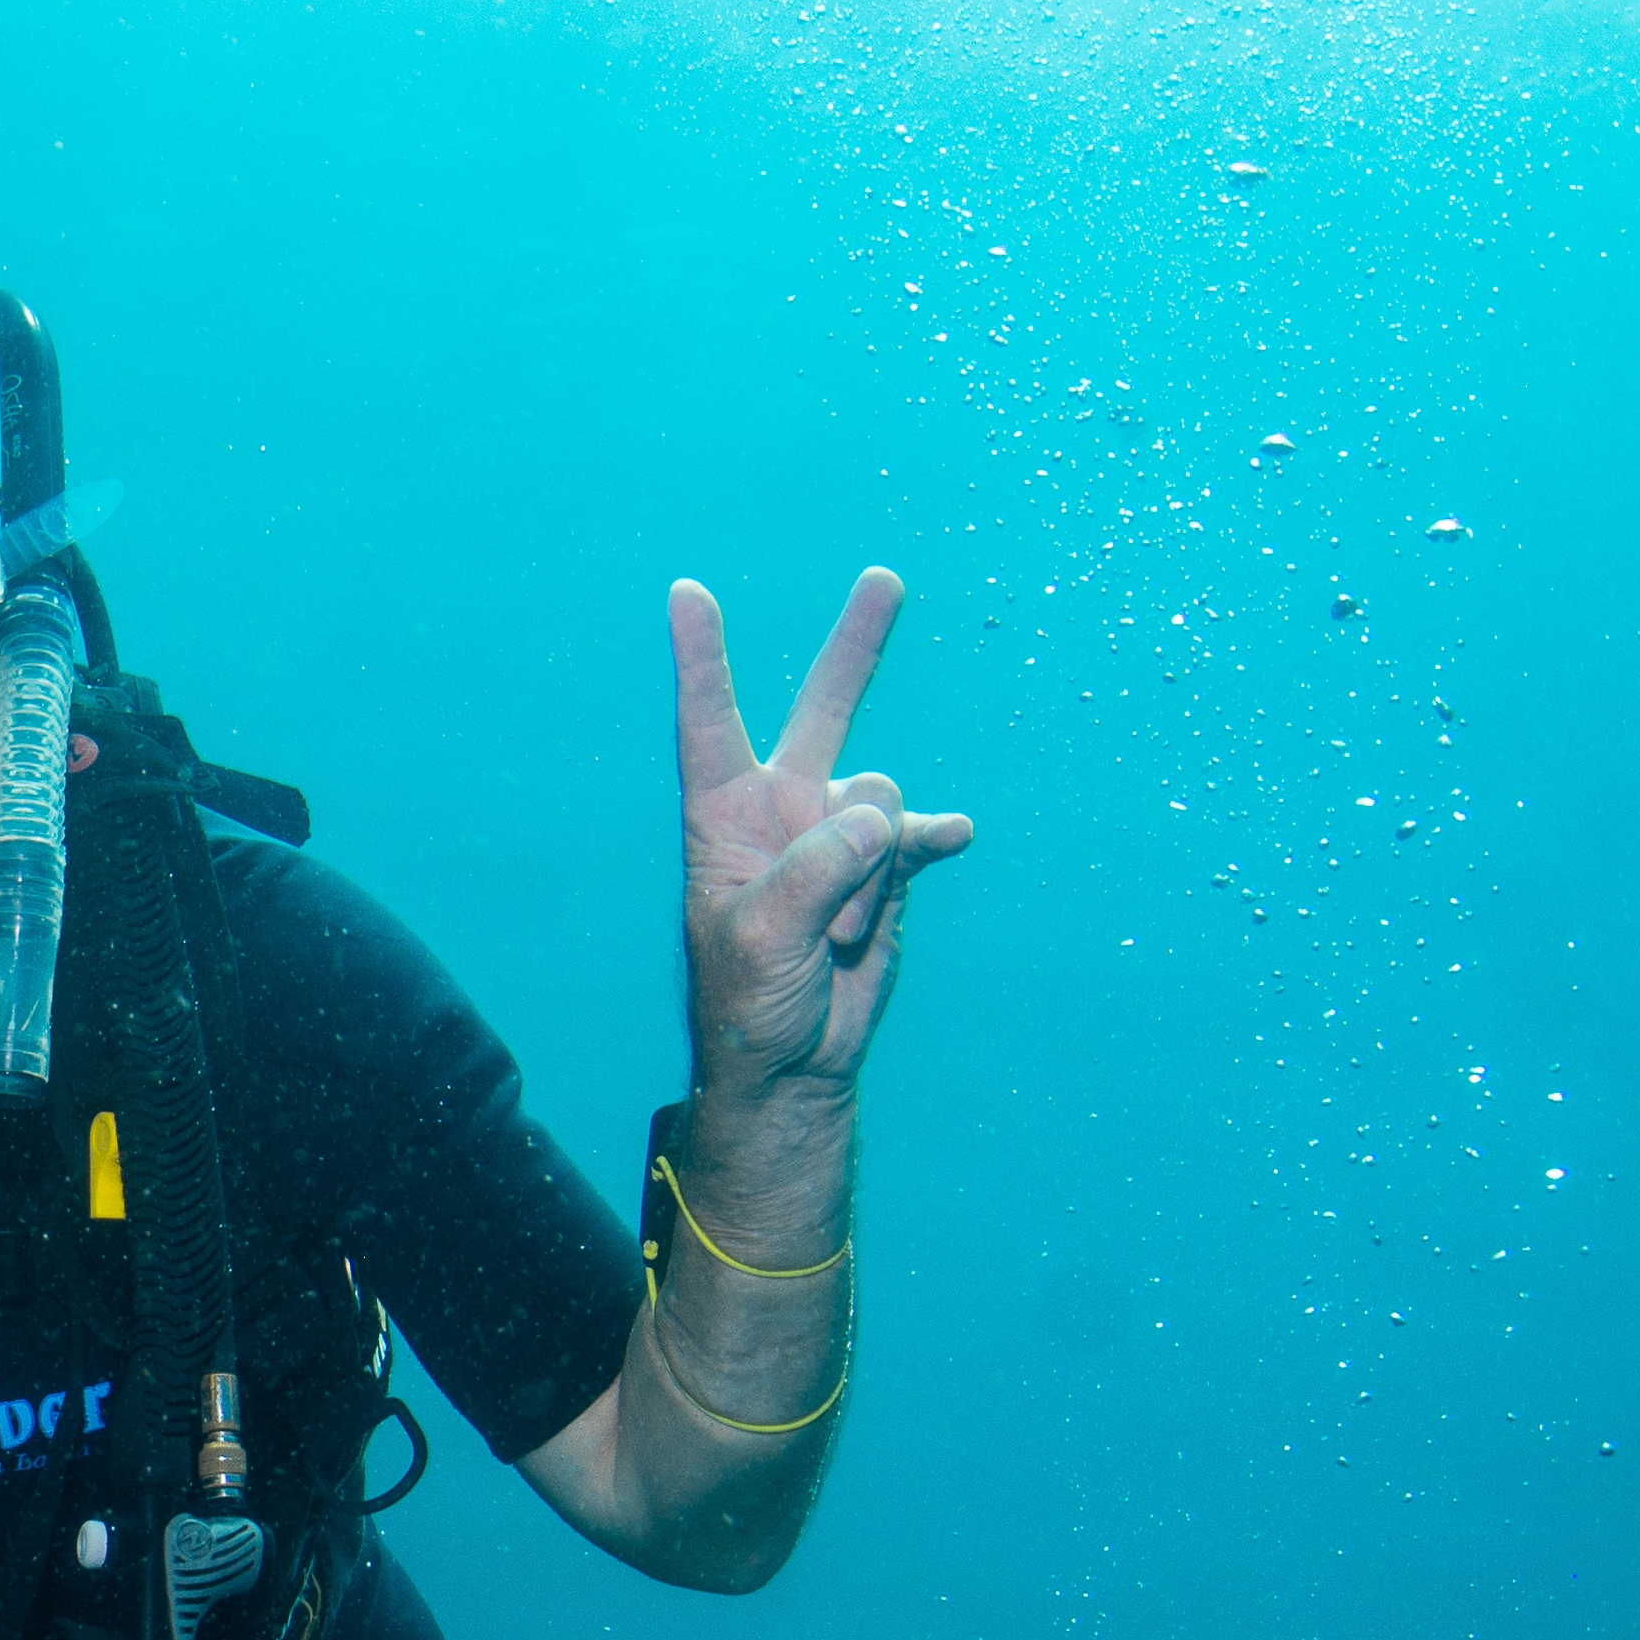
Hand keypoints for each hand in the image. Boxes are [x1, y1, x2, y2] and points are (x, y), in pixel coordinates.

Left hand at [669, 571, 975, 1103]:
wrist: (796, 1060)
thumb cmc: (749, 1000)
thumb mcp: (761, 936)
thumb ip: (815, 869)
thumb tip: (877, 814)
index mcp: (723, 815)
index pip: (709, 721)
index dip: (701, 656)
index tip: (686, 591)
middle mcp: (782, 808)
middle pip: (821, 711)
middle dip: (856, 647)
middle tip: (884, 579)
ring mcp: (839, 834)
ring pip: (881, 801)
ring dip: (870, 874)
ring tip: (837, 936)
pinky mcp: (887, 868)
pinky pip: (921, 834)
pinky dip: (932, 841)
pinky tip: (953, 838)